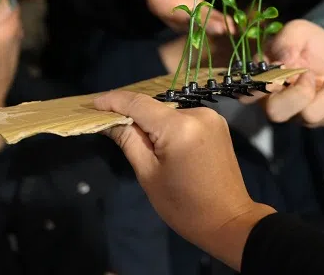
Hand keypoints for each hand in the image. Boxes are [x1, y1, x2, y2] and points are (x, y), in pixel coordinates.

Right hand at [95, 90, 275, 270]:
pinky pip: (182, 117)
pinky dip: (167, 125)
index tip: (93, 104)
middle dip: (131, 114)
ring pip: (168, 111)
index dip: (113, 101)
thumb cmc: (185, 206)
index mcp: (179, 127)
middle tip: (108, 123)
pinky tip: (159, 141)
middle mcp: (198, 113)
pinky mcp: (217, 124)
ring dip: (151, 121)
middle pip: (153, 106)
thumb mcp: (148, 175)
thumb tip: (108, 120)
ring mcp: (211, 117)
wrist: (230, 222)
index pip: (138, 103)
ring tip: (136, 138)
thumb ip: (128, 140)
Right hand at [263, 20, 323, 125]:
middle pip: (278, 114)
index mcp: (262, 84)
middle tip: (308, 75)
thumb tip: (286, 62)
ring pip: (313, 116)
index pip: (248, 94)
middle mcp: (279, 103)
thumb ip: (287, 42)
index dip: (259, 88)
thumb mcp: (295, 32)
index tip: (278, 73)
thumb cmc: (303, 42)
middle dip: (297, 93)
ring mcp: (304, 114)